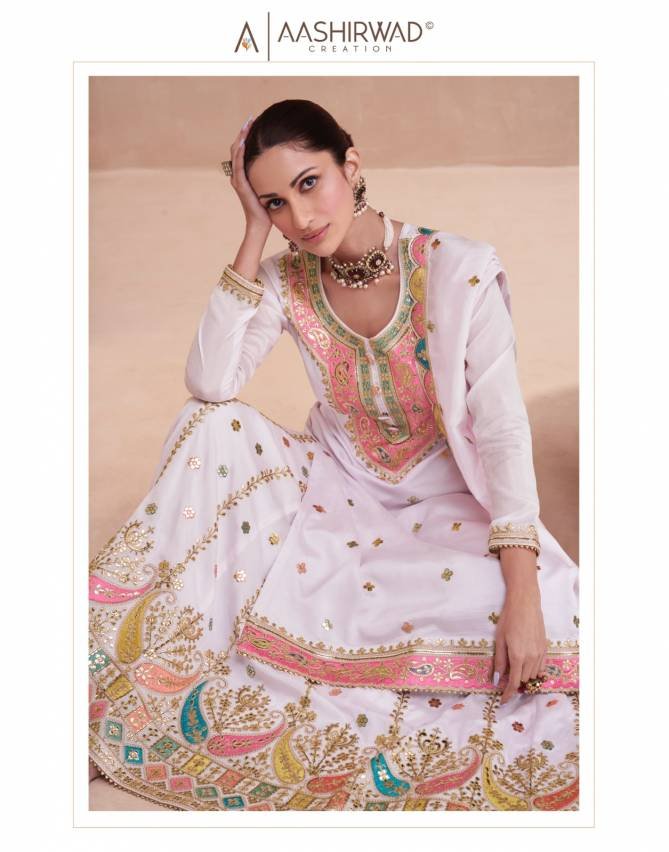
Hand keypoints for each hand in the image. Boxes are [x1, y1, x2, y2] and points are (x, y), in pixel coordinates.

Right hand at [228, 116, 271, 234]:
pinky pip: (238, 165)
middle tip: (250, 119)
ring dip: (241, 138)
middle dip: (243, 133)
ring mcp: (238, 180)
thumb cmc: (267, 209)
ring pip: (236, 153)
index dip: (247, 137)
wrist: (260, 225)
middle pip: (237, 148)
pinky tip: (244, 142)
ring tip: (247, 125)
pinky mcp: (241, 185)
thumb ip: (272, 176)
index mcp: (245, 175)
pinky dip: (240, 153)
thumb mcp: (270, 187)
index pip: (243, 151)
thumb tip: (284, 164)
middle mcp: (238, 176)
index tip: (254, 124)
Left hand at [493, 585, 547, 703]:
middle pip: (523, 680)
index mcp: (518, 656)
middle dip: (514, 681)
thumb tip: (495, 680)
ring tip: (515, 667)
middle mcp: (532, 658)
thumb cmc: (509, 619)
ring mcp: (540, 653)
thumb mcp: (499, 640)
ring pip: (533, 675)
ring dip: (524, 675)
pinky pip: (541, 667)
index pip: (514, 683)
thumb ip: (499, 661)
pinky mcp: (545, 648)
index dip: (508, 694)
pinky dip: (534, 670)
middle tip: (505, 675)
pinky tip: (526, 663)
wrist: (525, 604)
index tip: (503, 700)